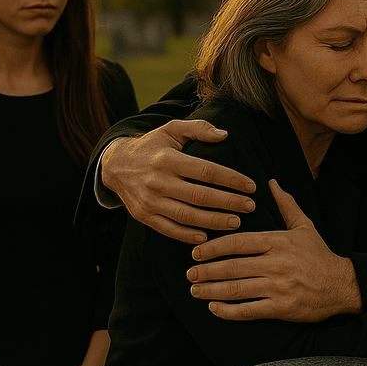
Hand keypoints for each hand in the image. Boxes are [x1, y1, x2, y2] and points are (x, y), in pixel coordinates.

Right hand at [101, 119, 256, 243]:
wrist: (115, 165)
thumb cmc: (152, 146)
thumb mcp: (171, 129)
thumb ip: (198, 128)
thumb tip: (225, 135)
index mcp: (167, 159)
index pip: (206, 171)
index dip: (231, 179)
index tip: (251, 186)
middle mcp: (157, 181)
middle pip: (199, 196)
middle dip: (228, 203)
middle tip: (250, 207)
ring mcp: (149, 201)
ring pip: (186, 216)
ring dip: (214, 221)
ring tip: (236, 223)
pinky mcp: (143, 216)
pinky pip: (168, 229)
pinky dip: (188, 235)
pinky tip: (207, 236)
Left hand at [185, 179, 361, 321]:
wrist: (343, 285)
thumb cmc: (320, 255)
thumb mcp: (305, 226)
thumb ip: (286, 204)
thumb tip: (271, 183)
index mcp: (278, 241)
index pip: (237, 242)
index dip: (213, 248)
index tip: (196, 252)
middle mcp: (277, 263)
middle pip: (231, 266)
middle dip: (205, 271)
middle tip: (189, 273)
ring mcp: (279, 287)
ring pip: (235, 289)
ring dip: (210, 290)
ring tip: (195, 290)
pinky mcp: (282, 308)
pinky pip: (248, 310)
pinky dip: (227, 311)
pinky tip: (214, 308)